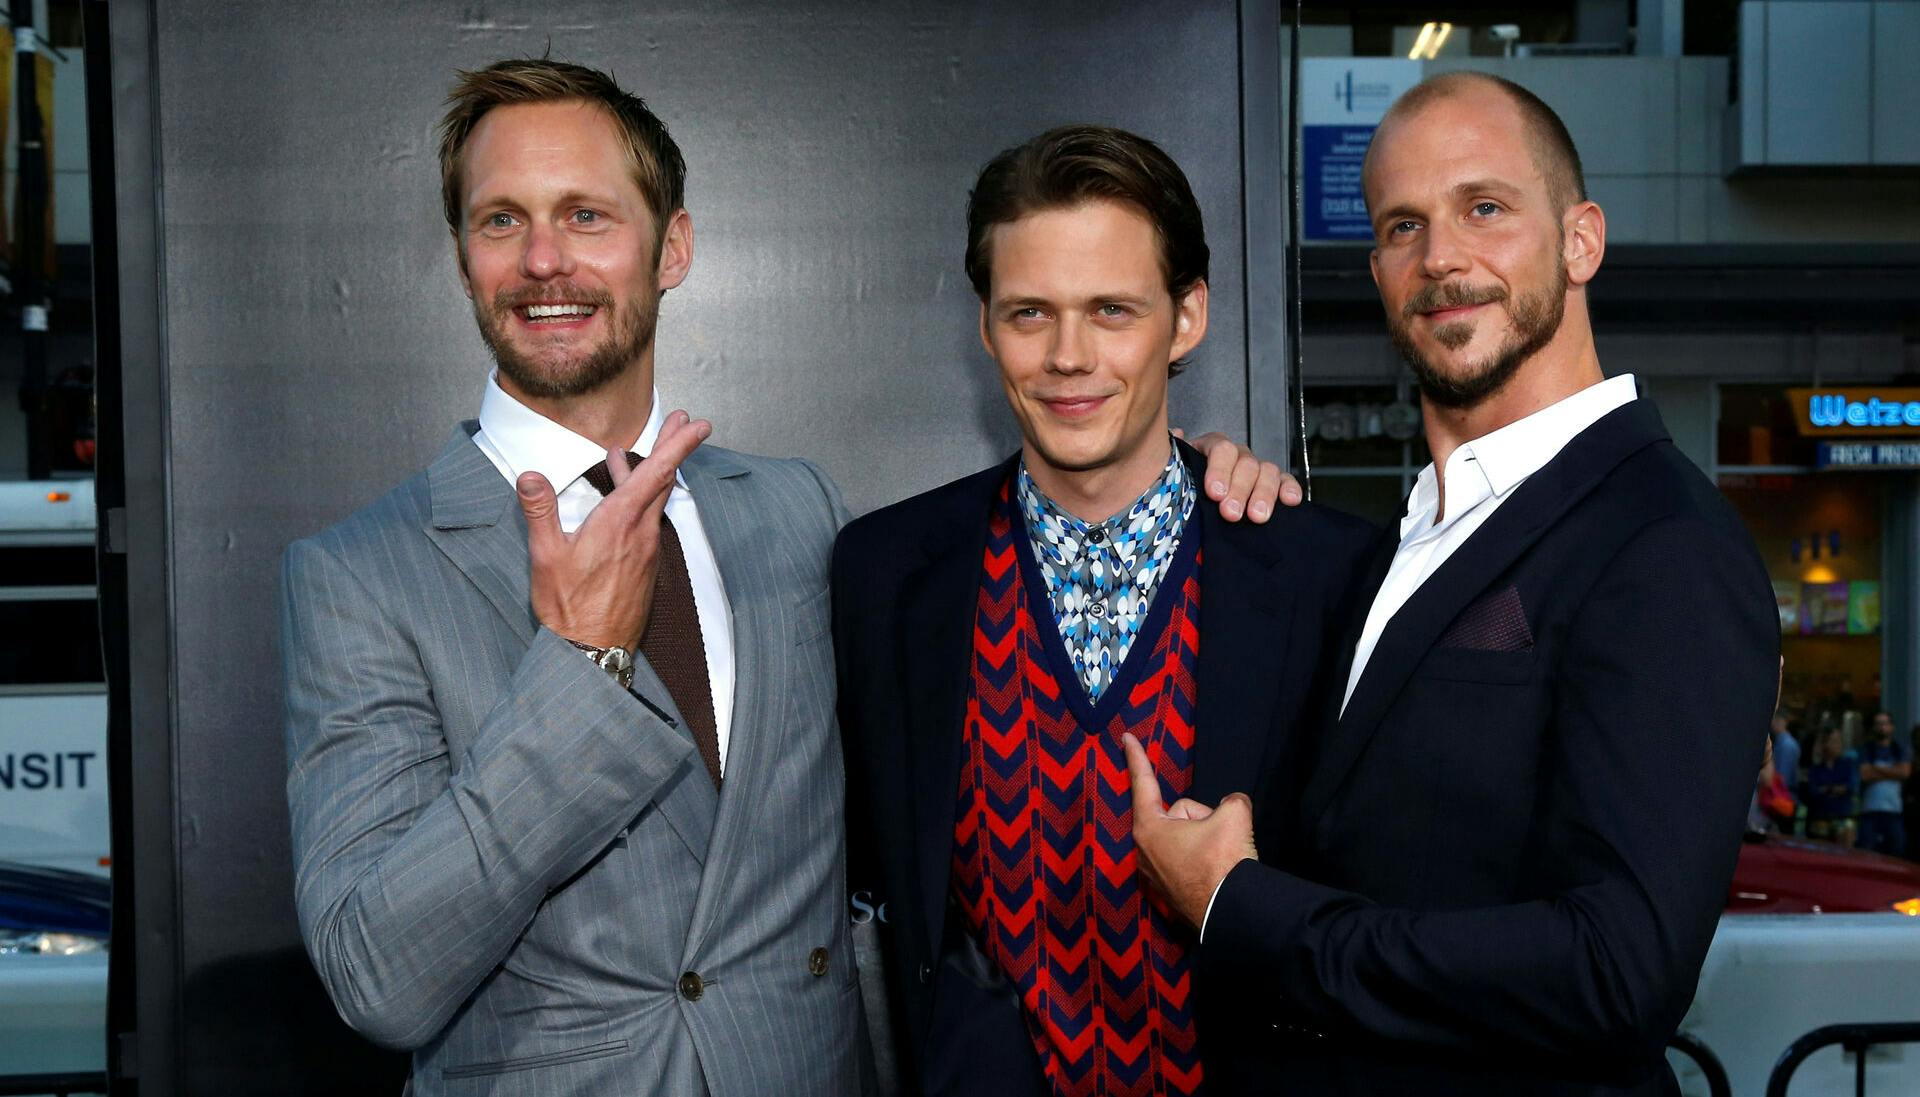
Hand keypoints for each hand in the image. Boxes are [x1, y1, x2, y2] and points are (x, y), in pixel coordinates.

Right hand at [517, 410, 710, 650]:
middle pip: (663, 480)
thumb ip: (540, 512)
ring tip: (641, 450)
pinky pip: (648, 520)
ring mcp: (646, 549)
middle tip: (683, 421)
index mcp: (619, 522)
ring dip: (654, 471)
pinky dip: (642, 498)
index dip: (679, 445)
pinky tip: (627, 495)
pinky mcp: (643, 563)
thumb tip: (530, 476)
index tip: (698, 425)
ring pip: (655, 500)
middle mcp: (641, 532)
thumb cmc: (569, 606)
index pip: (656, 473)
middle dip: (673, 447)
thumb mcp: (546, 556)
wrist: (594, 651)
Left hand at [1122, 731, 1256, 927]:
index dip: (1136, 757)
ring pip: (1187, 836)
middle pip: (1179, 813)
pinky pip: (1190, 859)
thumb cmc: (1223, 862)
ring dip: (1206, 839)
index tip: (1125, 737)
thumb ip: (1231, 801)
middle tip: (1219, 836)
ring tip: (1220, 859)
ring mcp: (1155, 874)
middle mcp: (1145, 851)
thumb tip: (1232, 807)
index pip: (1144, 783)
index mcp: (1150, 828)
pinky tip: (1216, 872)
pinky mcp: (1170, 891)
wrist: (1232, 913)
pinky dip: (1205, 860)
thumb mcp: (1234, 815)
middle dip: (1202, 817)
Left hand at [1177, 429, 1301, 521]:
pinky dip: (1289, 489)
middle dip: (1239, 489)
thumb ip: (1176, 455)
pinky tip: (1289, 501)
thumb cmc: (1186, 487)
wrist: (1195, 508)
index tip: (1214, 493)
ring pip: (1267, 471)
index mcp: (1212, 448)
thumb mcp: (1176, 472)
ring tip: (1256, 516)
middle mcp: (1237, 455)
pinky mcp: (1275, 484)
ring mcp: (1257, 469)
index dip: (1219, 470)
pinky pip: (1285, 481)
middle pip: (1245, 463)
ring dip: (1263, 494)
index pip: (1220, 449)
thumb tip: (1177, 432)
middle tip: (1231, 513)